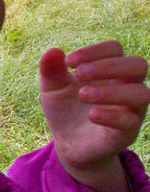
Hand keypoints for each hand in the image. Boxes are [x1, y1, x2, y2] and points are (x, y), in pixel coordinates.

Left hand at [40, 41, 149, 191]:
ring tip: (83, 95)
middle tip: (78, 74)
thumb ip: (50, 70)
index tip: (69, 62)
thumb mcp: (51, 88)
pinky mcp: (127, 132)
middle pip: (138, 65)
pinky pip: (131, 121)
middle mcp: (126, 86)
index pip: (115, 48)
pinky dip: (111, 115)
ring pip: (142, 93)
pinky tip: (91, 114)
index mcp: (109, 70)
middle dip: (107, 66)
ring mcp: (130, 109)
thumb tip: (54, 51)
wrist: (67, 143)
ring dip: (111, 91)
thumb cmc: (64, 109)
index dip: (94, 50)